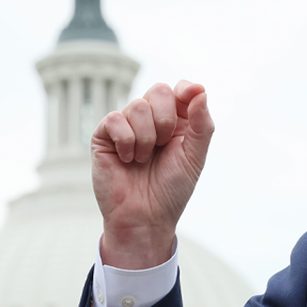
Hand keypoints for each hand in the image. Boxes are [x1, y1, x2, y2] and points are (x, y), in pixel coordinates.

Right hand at [92, 81, 213, 268]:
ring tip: (144, 160)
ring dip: (146, 137)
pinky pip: (115, 120)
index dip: (185, 90)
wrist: (145, 217)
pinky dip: (126, 141)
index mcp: (177, 123)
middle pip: (159, 91)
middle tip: (163, 145)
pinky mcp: (104, 136)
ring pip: (137, 106)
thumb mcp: (195, 156)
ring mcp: (127, 127)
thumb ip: (202, 123)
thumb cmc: (171, 190)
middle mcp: (151, 121)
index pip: (180, 91)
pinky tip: (127, 159)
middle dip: (165, 119)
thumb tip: (200, 89)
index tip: (190, 97)